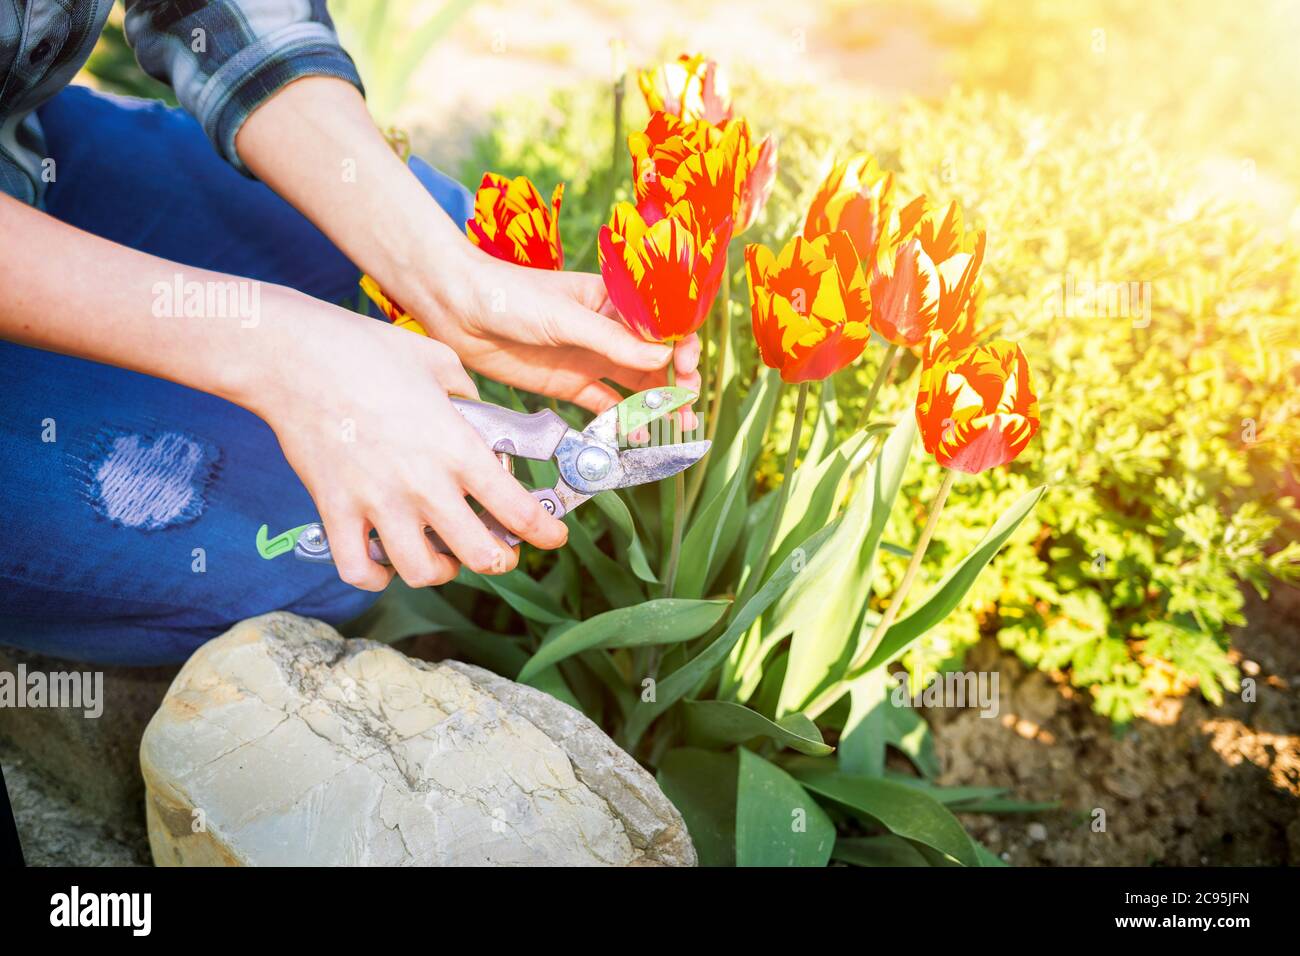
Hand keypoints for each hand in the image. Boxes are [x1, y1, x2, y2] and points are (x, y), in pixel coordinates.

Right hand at [251, 289, 568, 590]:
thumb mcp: (440, 362)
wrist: (292, 356)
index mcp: (457, 448)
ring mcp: (377, 504)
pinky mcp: (335, 513)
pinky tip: (386, 563)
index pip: (517, 510)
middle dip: (501, 560)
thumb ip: (471, 398)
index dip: (546, 533)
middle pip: (480, 556)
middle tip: (502, 552)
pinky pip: (360, 571)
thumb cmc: (366, 350)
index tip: (554, 537)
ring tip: (444, 557)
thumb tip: (482, 420)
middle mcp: (423, 485)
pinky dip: (377, 576)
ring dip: (442, 571)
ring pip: (423, 572)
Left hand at [410, 246, 701, 422]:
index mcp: (613, 300)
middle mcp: (608, 330)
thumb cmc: (509, 295)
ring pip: (635, 386)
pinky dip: (622, 422)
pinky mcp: (569, 384)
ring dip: (656, 406)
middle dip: (676, 383)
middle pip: (655, 359)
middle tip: (686, 407)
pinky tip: (635, 436)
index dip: (680, 345)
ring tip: (675, 429)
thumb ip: (612, 341)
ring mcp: (590, 358)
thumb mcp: (563, 316)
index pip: (661, 324)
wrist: (456, 308)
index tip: (685, 366)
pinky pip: (605, 406)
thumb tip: (663, 357)